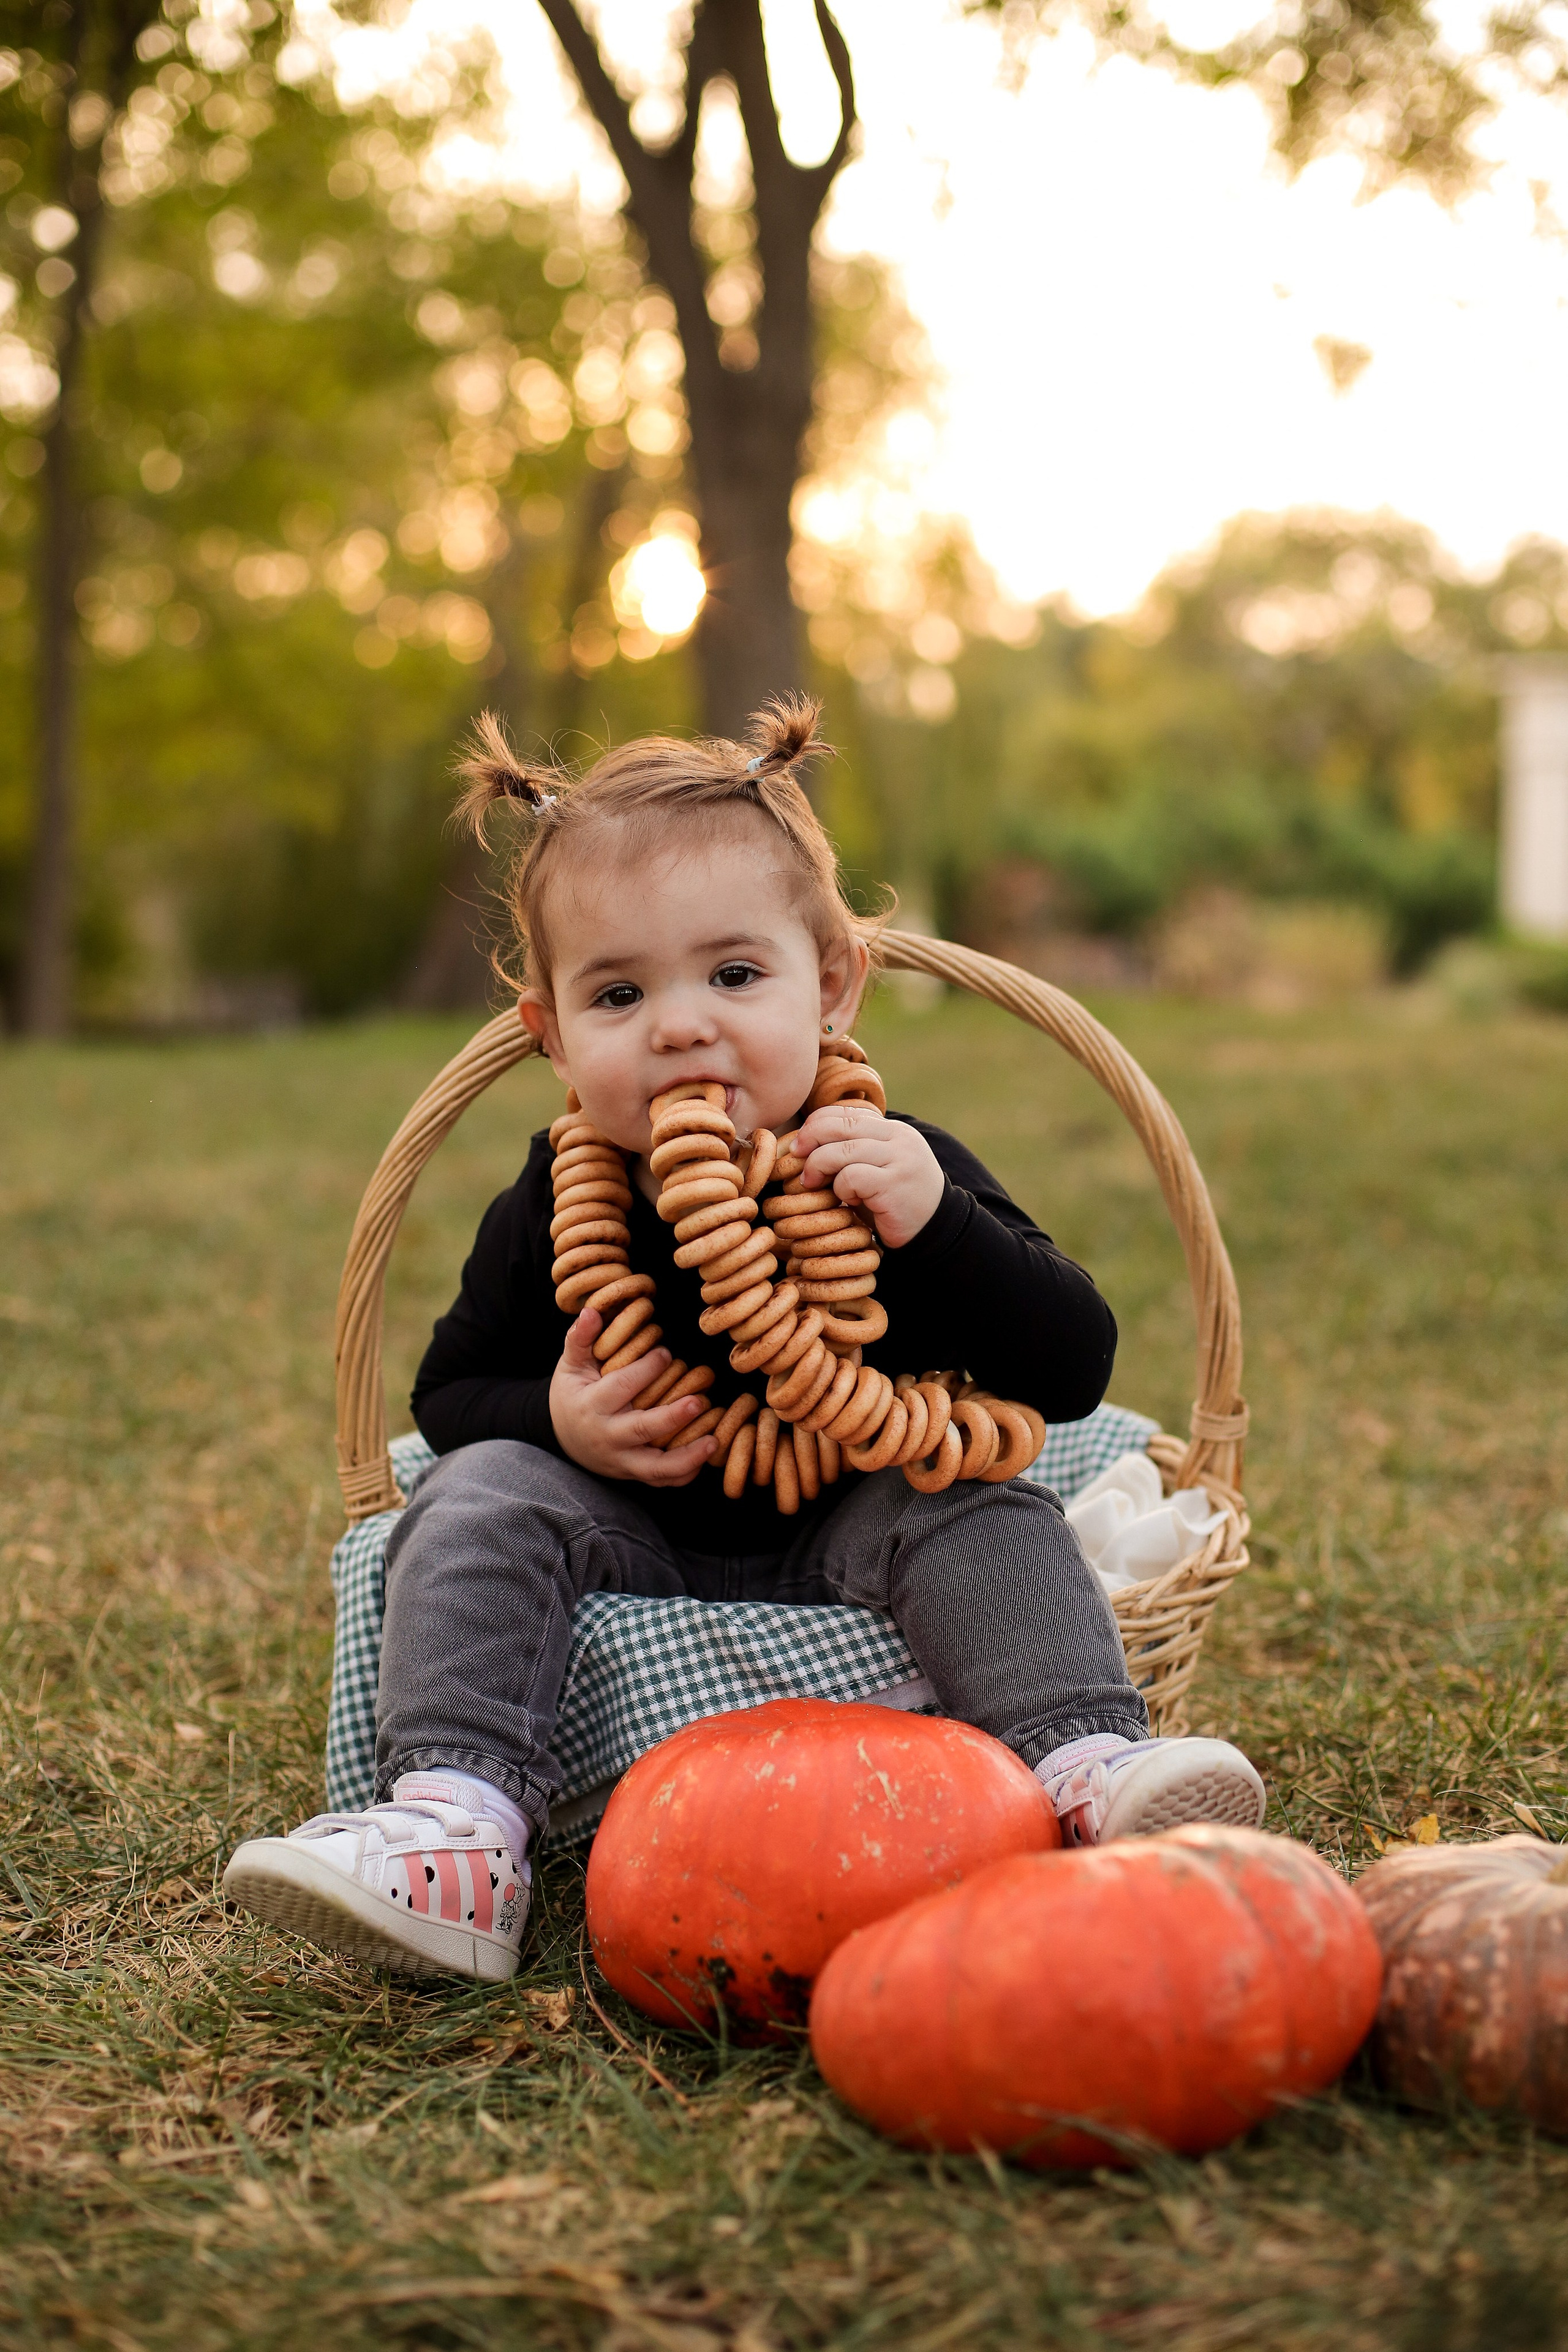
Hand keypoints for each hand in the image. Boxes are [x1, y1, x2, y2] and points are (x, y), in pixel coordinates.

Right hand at [549, 1312, 714, 1485]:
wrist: (563, 1437)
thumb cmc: (572, 1395)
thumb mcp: (570, 1365)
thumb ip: (580, 1338)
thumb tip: (591, 1310)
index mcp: (591, 1406)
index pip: (621, 1387)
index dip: (646, 1369)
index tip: (667, 1353)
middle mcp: (607, 1437)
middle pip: (640, 1430)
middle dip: (671, 1418)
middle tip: (698, 1402)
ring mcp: (621, 1461)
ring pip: (655, 1468)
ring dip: (687, 1457)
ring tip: (714, 1441)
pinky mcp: (633, 1475)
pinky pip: (661, 1481)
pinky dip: (685, 1474)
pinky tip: (706, 1456)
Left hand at [796, 1104, 944, 1248]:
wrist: (935, 1231)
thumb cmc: (895, 1200)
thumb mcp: (877, 1167)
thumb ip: (854, 1149)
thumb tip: (805, 1140)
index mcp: (894, 1130)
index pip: (848, 1112)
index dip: (817, 1123)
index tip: (800, 1143)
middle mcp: (899, 1138)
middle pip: (841, 1125)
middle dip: (810, 1139)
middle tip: (797, 1159)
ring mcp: (899, 1159)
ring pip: (842, 1151)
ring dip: (819, 1167)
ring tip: (814, 1183)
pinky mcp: (895, 1184)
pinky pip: (852, 1177)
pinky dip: (841, 1189)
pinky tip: (848, 1201)